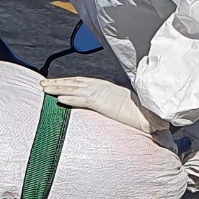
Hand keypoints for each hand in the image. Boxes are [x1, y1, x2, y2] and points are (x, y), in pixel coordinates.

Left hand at [43, 76, 165, 135]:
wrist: (154, 111)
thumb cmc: (144, 112)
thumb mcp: (126, 110)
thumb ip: (117, 110)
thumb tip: (118, 116)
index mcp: (106, 89)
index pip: (84, 84)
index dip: (70, 83)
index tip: (58, 84)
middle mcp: (102, 88)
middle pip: (75, 83)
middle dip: (58, 82)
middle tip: (43, 84)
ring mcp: (101, 93)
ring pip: (74, 88)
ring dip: (58, 87)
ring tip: (44, 88)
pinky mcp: (102, 102)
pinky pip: (82, 99)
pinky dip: (69, 97)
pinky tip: (58, 98)